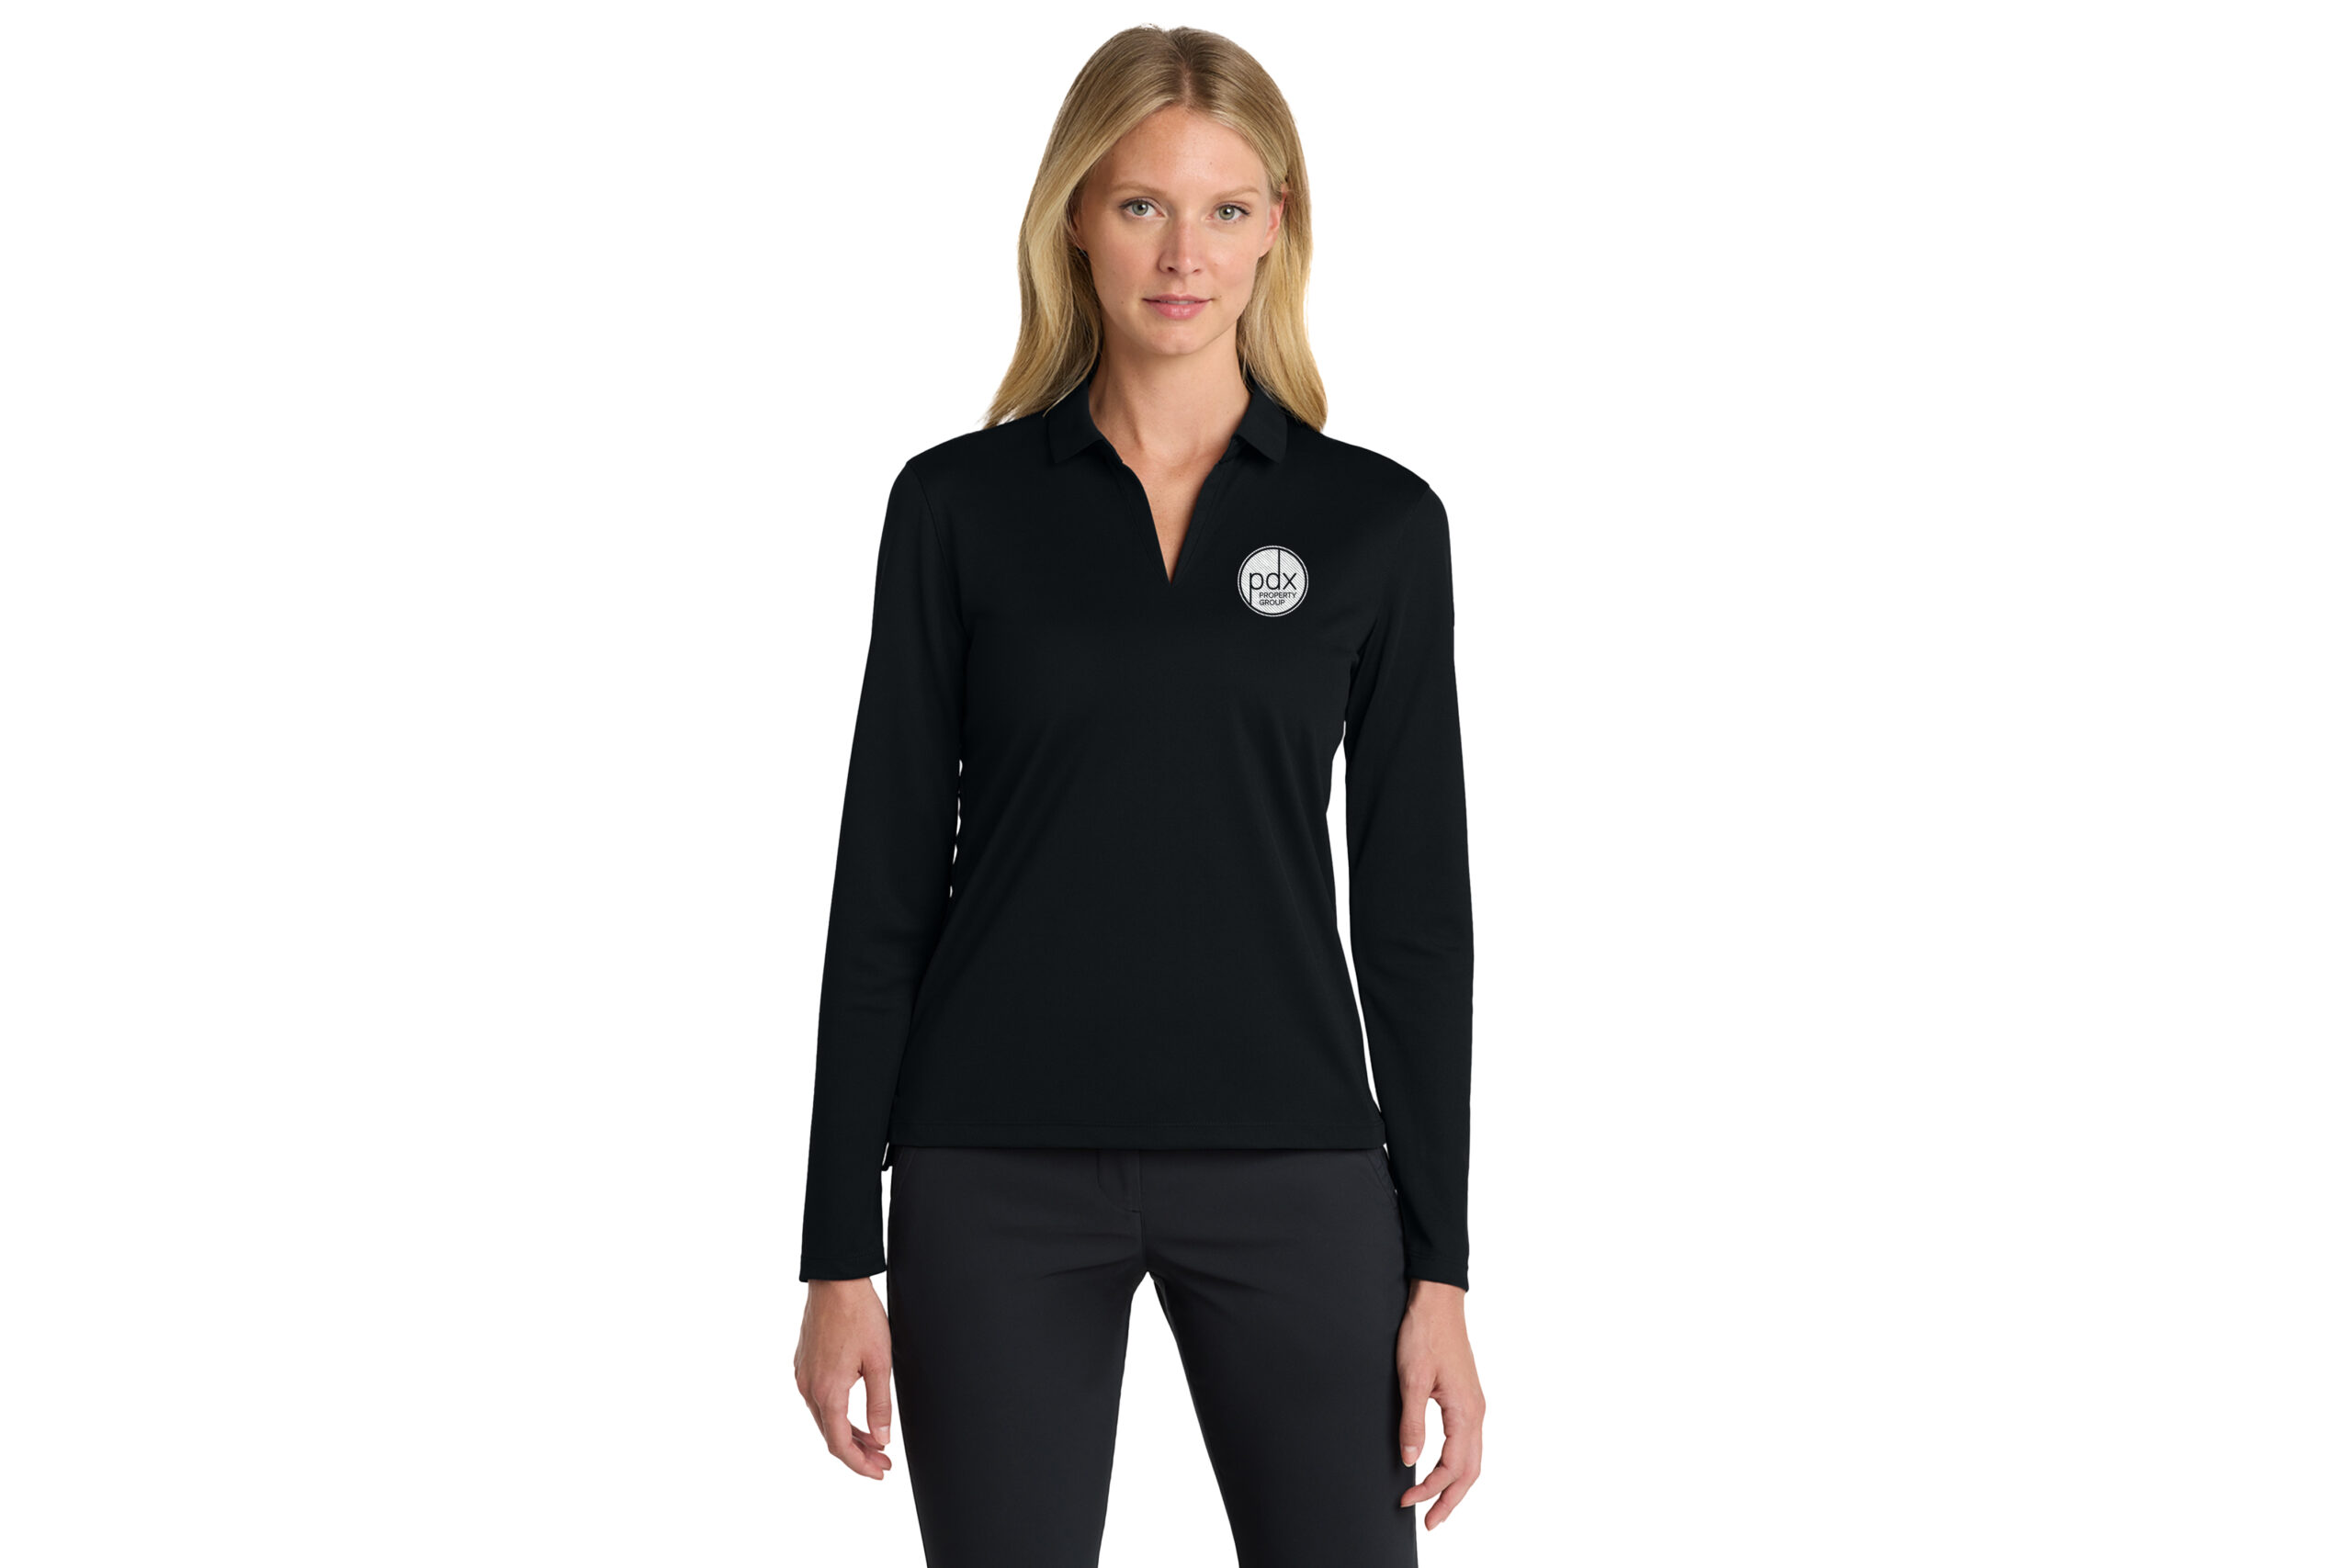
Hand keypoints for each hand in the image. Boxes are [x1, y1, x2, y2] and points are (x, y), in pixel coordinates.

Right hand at [795, 1276, 894, 1477]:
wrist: (836, 1281)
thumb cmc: (860, 1316)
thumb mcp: (879, 1362)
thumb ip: (880, 1404)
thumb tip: (881, 1438)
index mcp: (828, 1391)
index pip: (840, 1444)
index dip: (860, 1464)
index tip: (879, 1472)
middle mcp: (808, 1388)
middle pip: (830, 1435)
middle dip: (857, 1453)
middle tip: (883, 1461)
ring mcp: (802, 1376)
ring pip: (824, 1419)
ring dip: (848, 1434)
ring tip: (874, 1440)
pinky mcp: (802, 1365)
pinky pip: (818, 1401)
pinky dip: (837, 1414)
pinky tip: (854, 1414)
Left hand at [1396, 1278, 1483, 1527]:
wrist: (1438, 1300)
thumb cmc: (1425, 1333)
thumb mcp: (1411, 1378)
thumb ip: (1412, 1421)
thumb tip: (1410, 1460)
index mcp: (1466, 1411)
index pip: (1452, 1467)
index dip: (1430, 1489)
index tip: (1407, 1501)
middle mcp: (1476, 1412)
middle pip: (1471, 1471)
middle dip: (1451, 1500)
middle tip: (1431, 1523)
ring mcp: (1474, 1405)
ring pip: (1473, 1458)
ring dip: (1455, 1485)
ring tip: (1436, 1504)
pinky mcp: (1467, 1397)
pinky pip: (1468, 1442)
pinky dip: (1458, 1464)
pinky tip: (1443, 1469)